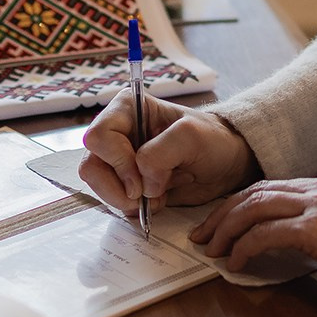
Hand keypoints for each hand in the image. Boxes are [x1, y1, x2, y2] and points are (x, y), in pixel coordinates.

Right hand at [80, 93, 257, 212]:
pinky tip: (158, 198)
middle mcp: (117, 132)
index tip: (142, 178)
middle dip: (118, 188)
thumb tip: (141, 183)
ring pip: (98, 186)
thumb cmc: (212, 140)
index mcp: (127, 109)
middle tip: (146, 194)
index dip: (117, 161)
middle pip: (91, 166)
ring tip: (158, 195)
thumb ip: (160, 154)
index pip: (99, 136)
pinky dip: (134, 207)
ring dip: (127, 200)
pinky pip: (113, 200)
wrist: (225, 163)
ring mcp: (119, 159)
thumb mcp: (191, 137)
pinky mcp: (125, 182)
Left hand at [190, 173, 316, 272]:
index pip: (276, 187)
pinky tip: (235, 263)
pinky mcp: (316, 227)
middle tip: (204, 234)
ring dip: (227, 229)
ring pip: (255, 207)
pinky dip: (244, 247)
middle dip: (225, 213)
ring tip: (212, 249)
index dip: (244, 203)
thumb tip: (312, 244)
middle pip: (258, 192)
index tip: (225, 221)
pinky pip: (266, 233)